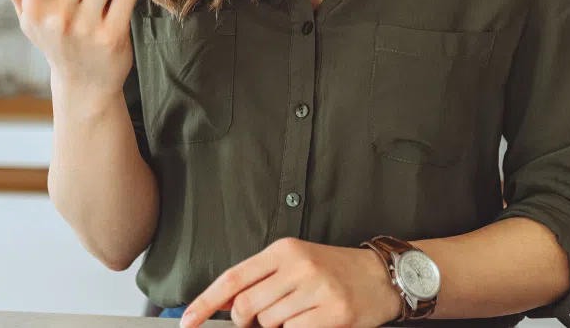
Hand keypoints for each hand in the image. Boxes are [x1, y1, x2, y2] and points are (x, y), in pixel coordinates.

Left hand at [181, 239, 403, 327]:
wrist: (382, 276)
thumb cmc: (332, 271)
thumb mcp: (293, 263)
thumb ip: (258, 280)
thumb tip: (219, 303)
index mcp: (283, 250)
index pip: (232, 279)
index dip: (205, 303)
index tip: (187, 322)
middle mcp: (298, 266)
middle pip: (246, 306)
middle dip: (245, 321)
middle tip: (259, 321)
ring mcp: (317, 288)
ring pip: (269, 322)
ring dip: (275, 326)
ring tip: (297, 313)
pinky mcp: (334, 311)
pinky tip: (311, 320)